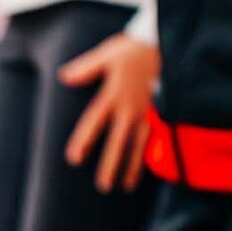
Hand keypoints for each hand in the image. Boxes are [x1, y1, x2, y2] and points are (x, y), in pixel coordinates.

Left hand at [59, 33, 158, 192]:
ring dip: (132, 167)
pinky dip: (152, 154)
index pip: (94, 122)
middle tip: (103, 186)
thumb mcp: (107, 55)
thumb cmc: (134, 50)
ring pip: (138, 145)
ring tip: (126, 186)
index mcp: (113, 95)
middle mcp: (130, 108)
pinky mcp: (162, 113)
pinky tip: (150, 169)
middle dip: (110, 164)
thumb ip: (85, 68)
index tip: (74, 159)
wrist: (168, 43)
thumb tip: (63, 77)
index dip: (84, 140)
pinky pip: (156, 138)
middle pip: (117, 141)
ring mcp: (147, 113)